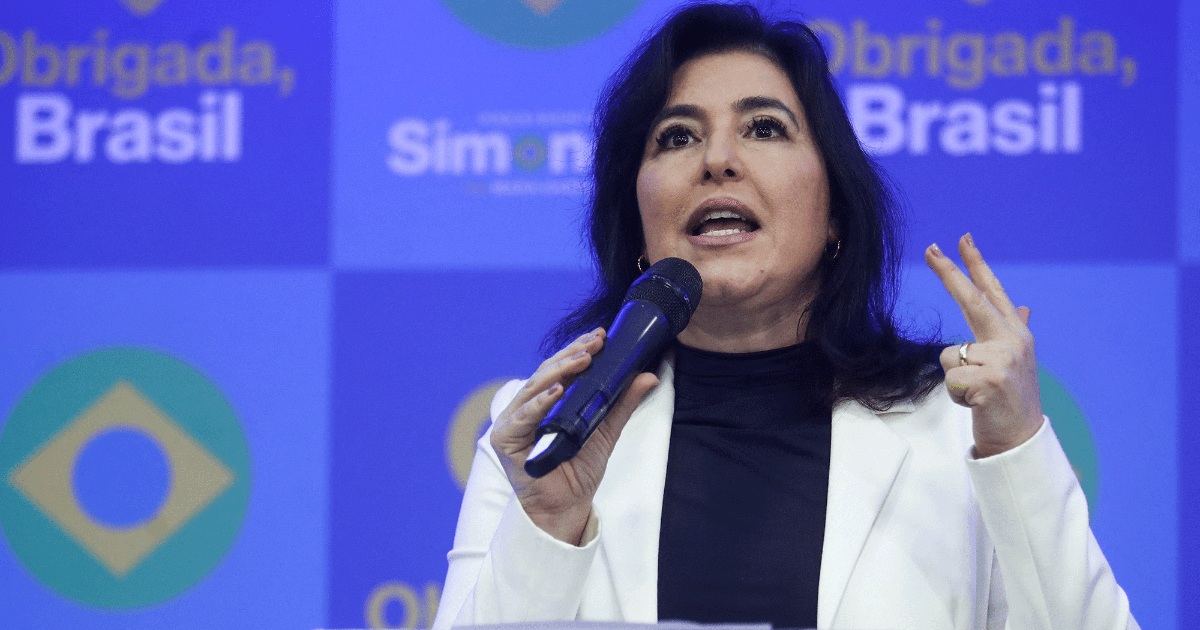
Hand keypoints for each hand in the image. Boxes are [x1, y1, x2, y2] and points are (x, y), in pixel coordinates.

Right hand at [490, 328, 659, 544]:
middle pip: (546, 372)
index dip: (577, 350)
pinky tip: (557, 390)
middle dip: (571, 355)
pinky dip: (540, 402)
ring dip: (559, 370)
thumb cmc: (578, 470)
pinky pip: (523, 416)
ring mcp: (512, 421)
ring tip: (582, 359)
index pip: (559, 368)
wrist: (567, 506)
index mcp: (544, 401)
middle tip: (595, 343)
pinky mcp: (505, 439)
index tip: (599, 337)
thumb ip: (621, 403)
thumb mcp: (606, 430)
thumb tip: (648, 376)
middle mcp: (525, 407)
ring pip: (535, 387)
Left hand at [925, 234, 1042, 457]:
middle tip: (931, 247)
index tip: (962, 238)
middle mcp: (1012, 340)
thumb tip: (1025, 305)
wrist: (1021, 438)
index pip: (992, 291)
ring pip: (950, 356)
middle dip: (949, 273)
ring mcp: (1002, 358)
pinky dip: (956, 396)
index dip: (976, 264)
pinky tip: (977, 403)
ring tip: (978, 393)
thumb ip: (1015, 329)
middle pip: (972, 299)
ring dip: (956, 380)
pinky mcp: (990, 379)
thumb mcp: (1014, 361)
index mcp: (1015, 332)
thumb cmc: (1011, 398)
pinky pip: (950, 379)